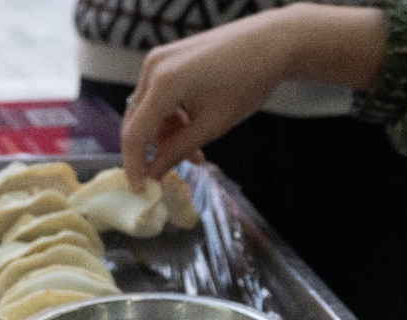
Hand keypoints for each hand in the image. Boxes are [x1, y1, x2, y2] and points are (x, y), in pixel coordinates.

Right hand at [120, 3, 387, 189]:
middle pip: (137, 121)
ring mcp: (158, 60)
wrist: (272, 43)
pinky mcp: (167, 59)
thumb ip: (177, 151)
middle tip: (170, 171)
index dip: (134, 166)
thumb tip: (153, 174)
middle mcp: (153, 68)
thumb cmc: (246, 83)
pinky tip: (191, 127)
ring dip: (165, 134)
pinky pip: (158, 96)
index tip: (140, 191)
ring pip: (148, 111)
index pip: (135, 134)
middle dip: (153, 149)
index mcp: (163, 84)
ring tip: (194, 150)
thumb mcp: (212, 126)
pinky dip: (170, 117)